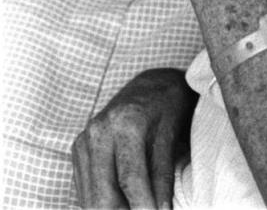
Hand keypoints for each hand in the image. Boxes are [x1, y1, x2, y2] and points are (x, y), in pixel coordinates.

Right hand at [72, 68, 196, 209]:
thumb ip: (164, 176)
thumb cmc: (166, 107)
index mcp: (125, 124)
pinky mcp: (78, 149)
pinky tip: (123, 204)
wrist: (149, 85)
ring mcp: (84, 140)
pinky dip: (103, 203)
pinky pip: (86, 190)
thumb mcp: (171, 136)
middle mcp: (98, 132)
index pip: (130, 180)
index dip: (143, 208)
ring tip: (137, 209)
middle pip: (103, 196)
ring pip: (91, 199)